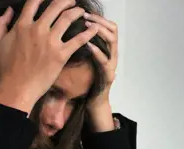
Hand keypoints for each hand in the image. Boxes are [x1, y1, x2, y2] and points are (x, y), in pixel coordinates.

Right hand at [0, 0, 98, 113]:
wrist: (17, 88)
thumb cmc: (5, 69)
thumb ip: (0, 24)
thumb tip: (8, 11)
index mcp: (22, 25)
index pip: (34, 2)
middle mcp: (37, 29)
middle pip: (55, 7)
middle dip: (66, 1)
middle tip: (72, 1)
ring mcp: (50, 41)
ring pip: (67, 19)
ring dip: (77, 12)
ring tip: (82, 11)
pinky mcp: (61, 55)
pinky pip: (78, 40)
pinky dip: (88, 32)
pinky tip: (94, 29)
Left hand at [84, 13, 118, 130]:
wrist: (94, 100)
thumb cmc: (88, 79)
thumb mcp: (86, 58)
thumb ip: (83, 44)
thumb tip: (70, 29)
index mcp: (107, 48)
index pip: (109, 25)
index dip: (98, 17)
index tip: (83, 12)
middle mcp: (112, 54)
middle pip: (113, 29)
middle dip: (99, 20)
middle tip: (85, 16)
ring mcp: (112, 64)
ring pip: (112, 42)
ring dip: (99, 31)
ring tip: (86, 26)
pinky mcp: (108, 75)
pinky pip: (105, 60)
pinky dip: (97, 51)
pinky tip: (88, 45)